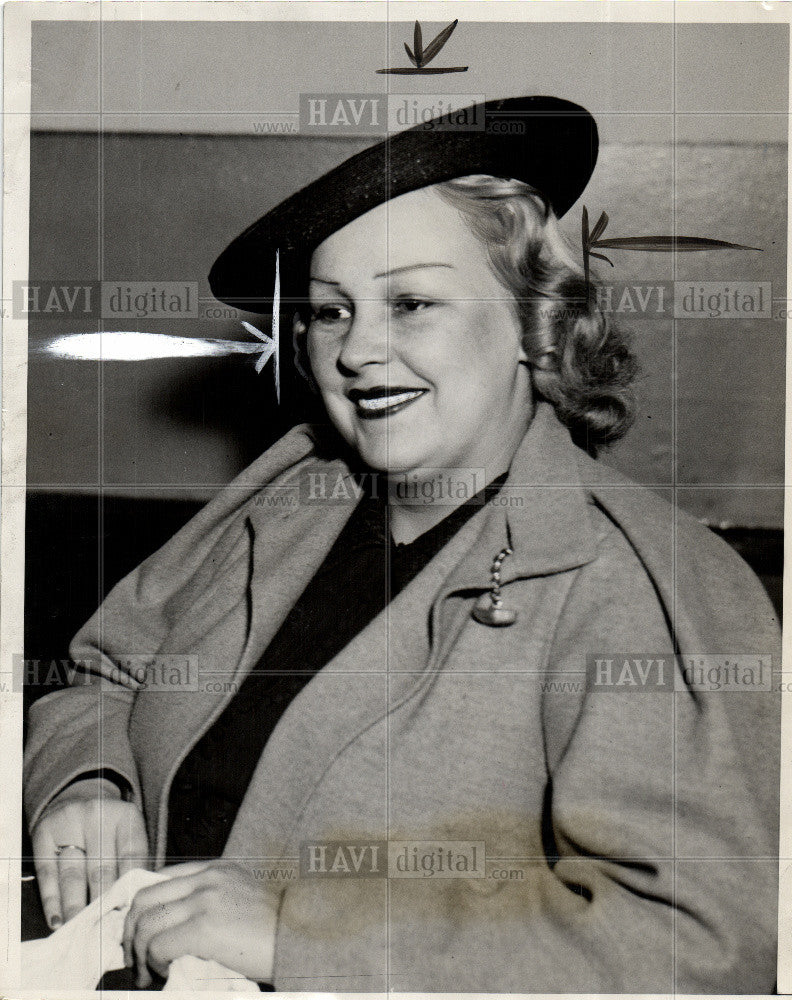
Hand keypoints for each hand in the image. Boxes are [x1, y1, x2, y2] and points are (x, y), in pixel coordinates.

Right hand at [31, 776, 149, 927]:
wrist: (79, 796)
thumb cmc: (110, 828)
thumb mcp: (129, 834)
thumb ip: (135, 864)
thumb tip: (138, 905)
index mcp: (126, 816)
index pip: (132, 857)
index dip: (130, 890)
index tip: (129, 917)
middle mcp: (98, 816)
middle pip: (101, 870)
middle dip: (103, 904)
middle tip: (106, 932)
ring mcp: (69, 823)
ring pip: (73, 874)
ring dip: (76, 908)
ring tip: (81, 932)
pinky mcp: (45, 833)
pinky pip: (48, 872)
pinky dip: (52, 900)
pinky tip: (57, 920)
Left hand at [122, 860, 278, 986]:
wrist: (301, 938)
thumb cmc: (275, 929)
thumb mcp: (240, 899)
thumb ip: (210, 901)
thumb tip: (172, 928)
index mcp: (215, 869)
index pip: (158, 880)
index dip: (140, 912)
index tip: (138, 937)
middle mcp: (206, 879)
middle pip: (144, 900)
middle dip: (130, 934)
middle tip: (134, 960)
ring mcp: (204, 901)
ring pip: (146, 924)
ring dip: (138, 955)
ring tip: (147, 974)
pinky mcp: (204, 928)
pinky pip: (159, 946)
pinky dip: (153, 964)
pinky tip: (163, 974)